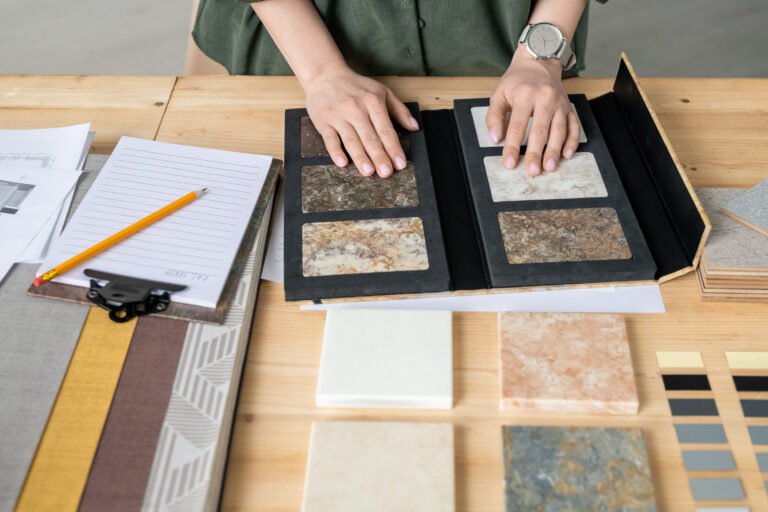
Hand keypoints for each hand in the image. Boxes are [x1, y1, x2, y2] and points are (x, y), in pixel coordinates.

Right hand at [304, 63, 418, 177]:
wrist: (325, 75)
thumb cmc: (356, 87)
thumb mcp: (382, 92)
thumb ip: (399, 110)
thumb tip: (414, 127)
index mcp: (373, 102)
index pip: (386, 130)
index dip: (393, 148)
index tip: (400, 164)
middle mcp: (356, 109)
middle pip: (370, 137)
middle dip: (379, 156)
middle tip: (386, 173)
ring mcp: (338, 115)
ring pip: (351, 140)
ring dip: (360, 157)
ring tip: (369, 172)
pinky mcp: (323, 121)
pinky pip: (330, 139)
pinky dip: (335, 151)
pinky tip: (342, 163)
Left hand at [486, 48, 579, 175]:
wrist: (539, 62)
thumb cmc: (516, 81)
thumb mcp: (499, 94)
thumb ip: (494, 117)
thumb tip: (495, 139)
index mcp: (525, 95)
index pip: (517, 126)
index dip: (512, 147)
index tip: (509, 163)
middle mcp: (545, 98)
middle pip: (540, 130)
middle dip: (536, 153)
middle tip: (532, 171)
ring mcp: (560, 103)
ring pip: (559, 130)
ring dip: (554, 151)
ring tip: (549, 167)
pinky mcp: (569, 107)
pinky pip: (574, 126)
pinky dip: (572, 141)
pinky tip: (567, 155)